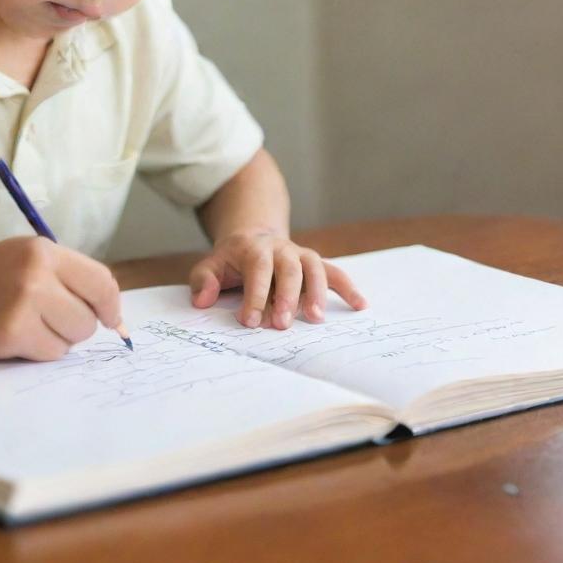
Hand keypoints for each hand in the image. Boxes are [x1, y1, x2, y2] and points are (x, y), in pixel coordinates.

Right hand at [0, 237, 123, 360]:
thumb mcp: (26, 260)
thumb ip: (68, 277)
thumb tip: (114, 314)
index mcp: (44, 250)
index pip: (100, 280)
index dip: (110, 304)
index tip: (109, 317)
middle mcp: (36, 272)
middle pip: (90, 315)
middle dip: (77, 324)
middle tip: (48, 318)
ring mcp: (24, 302)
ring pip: (75, 336)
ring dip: (59, 338)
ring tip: (30, 324)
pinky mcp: (13, 332)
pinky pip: (52, 353)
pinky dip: (40, 351)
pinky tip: (16, 336)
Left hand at [188, 231, 366, 328]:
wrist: (252, 237)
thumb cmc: (231, 260)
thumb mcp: (210, 265)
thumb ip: (204, 280)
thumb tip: (203, 300)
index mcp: (254, 248)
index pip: (257, 269)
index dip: (255, 295)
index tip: (250, 321)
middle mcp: (281, 248)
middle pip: (288, 268)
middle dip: (287, 296)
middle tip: (282, 324)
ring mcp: (300, 254)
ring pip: (314, 267)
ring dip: (316, 293)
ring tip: (315, 319)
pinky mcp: (315, 264)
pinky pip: (334, 273)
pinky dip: (348, 287)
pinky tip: (360, 305)